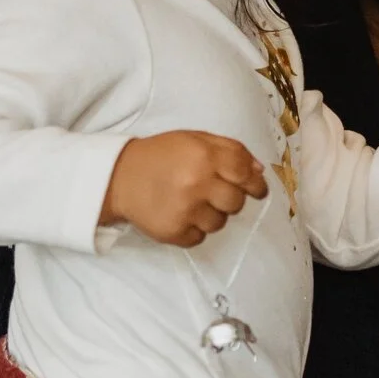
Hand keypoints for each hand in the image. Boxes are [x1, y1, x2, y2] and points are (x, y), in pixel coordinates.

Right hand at [101, 130, 268, 245]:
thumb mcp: (195, 140)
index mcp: (204, 156)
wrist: (120, 177)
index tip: (256, 189)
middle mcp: (197, 183)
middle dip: (231, 198)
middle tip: (215, 192)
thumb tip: (259, 171)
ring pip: (220, 223)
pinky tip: (182, 214)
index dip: (255, 183)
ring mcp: (185, 211)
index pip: (245, 173)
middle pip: (236, 202)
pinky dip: (194, 229)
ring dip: (212, 215)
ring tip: (193, 202)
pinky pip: (199, 238)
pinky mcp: (174, 232)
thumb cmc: (162, 155)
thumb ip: (230, 150)